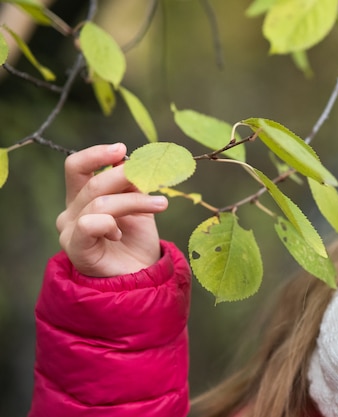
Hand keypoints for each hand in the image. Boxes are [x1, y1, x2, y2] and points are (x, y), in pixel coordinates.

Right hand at [56, 143, 168, 276]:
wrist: (140, 277)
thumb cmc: (137, 241)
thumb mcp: (140, 205)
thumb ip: (133, 183)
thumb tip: (134, 159)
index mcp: (83, 197)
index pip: (76, 167)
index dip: (97, 154)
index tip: (123, 149)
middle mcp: (71, 212)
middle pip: (93, 181)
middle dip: (126, 175)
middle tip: (153, 177)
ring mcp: (70, 231)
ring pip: (100, 203)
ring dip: (136, 200)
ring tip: (161, 204)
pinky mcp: (76, 249)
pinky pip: (88, 224)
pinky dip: (109, 223)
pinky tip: (120, 233)